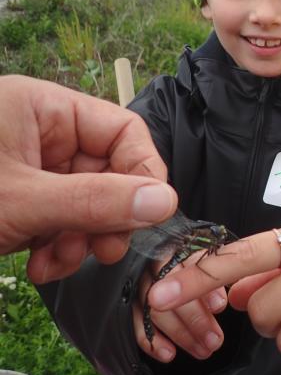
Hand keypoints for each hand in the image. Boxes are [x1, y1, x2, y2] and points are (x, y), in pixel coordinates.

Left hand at [0, 75, 176, 282]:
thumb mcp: (22, 200)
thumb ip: (95, 200)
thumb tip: (166, 202)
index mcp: (44, 108)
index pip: (123, 130)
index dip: (143, 172)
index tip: (148, 214)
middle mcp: (43, 133)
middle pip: (108, 171)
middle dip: (106, 217)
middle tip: (105, 250)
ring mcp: (31, 168)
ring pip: (86, 202)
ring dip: (81, 240)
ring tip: (60, 263)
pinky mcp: (21, 200)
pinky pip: (61, 220)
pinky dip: (58, 248)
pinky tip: (40, 266)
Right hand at [133, 257, 226, 362]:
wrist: (172, 263)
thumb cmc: (198, 266)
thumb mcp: (209, 260)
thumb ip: (211, 276)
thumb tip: (218, 304)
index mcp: (174, 247)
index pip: (186, 265)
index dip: (202, 286)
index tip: (219, 306)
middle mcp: (152, 263)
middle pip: (169, 291)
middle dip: (195, 318)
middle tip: (215, 340)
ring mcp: (138, 283)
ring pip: (153, 310)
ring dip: (179, 334)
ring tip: (201, 350)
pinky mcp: (128, 303)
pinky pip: (134, 324)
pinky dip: (151, 341)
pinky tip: (168, 354)